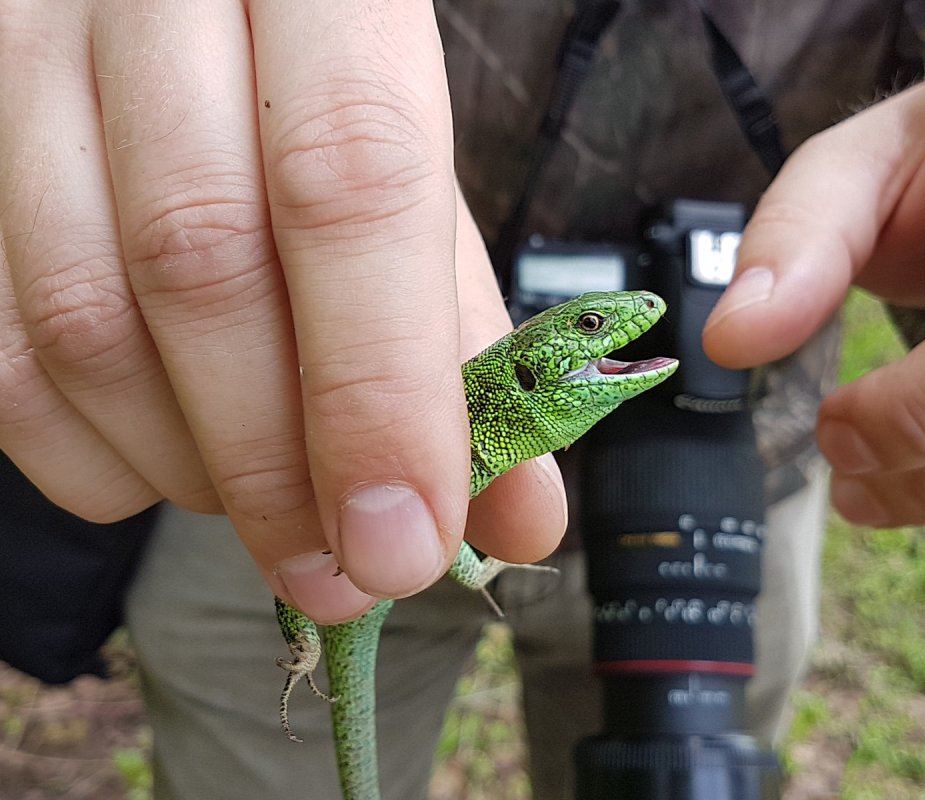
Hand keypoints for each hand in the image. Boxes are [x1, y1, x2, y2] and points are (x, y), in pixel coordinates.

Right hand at [0, 2, 565, 622]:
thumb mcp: (419, 174)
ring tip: (272, 506)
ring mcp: (20, 63)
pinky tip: (170, 461)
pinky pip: (0, 353)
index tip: (406, 540)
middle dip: (277, 463)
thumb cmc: (328, 89)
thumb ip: (460, 331)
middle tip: (343, 570)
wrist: (199, 1)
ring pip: (79, 315)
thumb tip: (517, 514)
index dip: (376, 386)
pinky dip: (94, 455)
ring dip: (189, 465)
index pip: (347, 183)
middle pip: (197, 261)